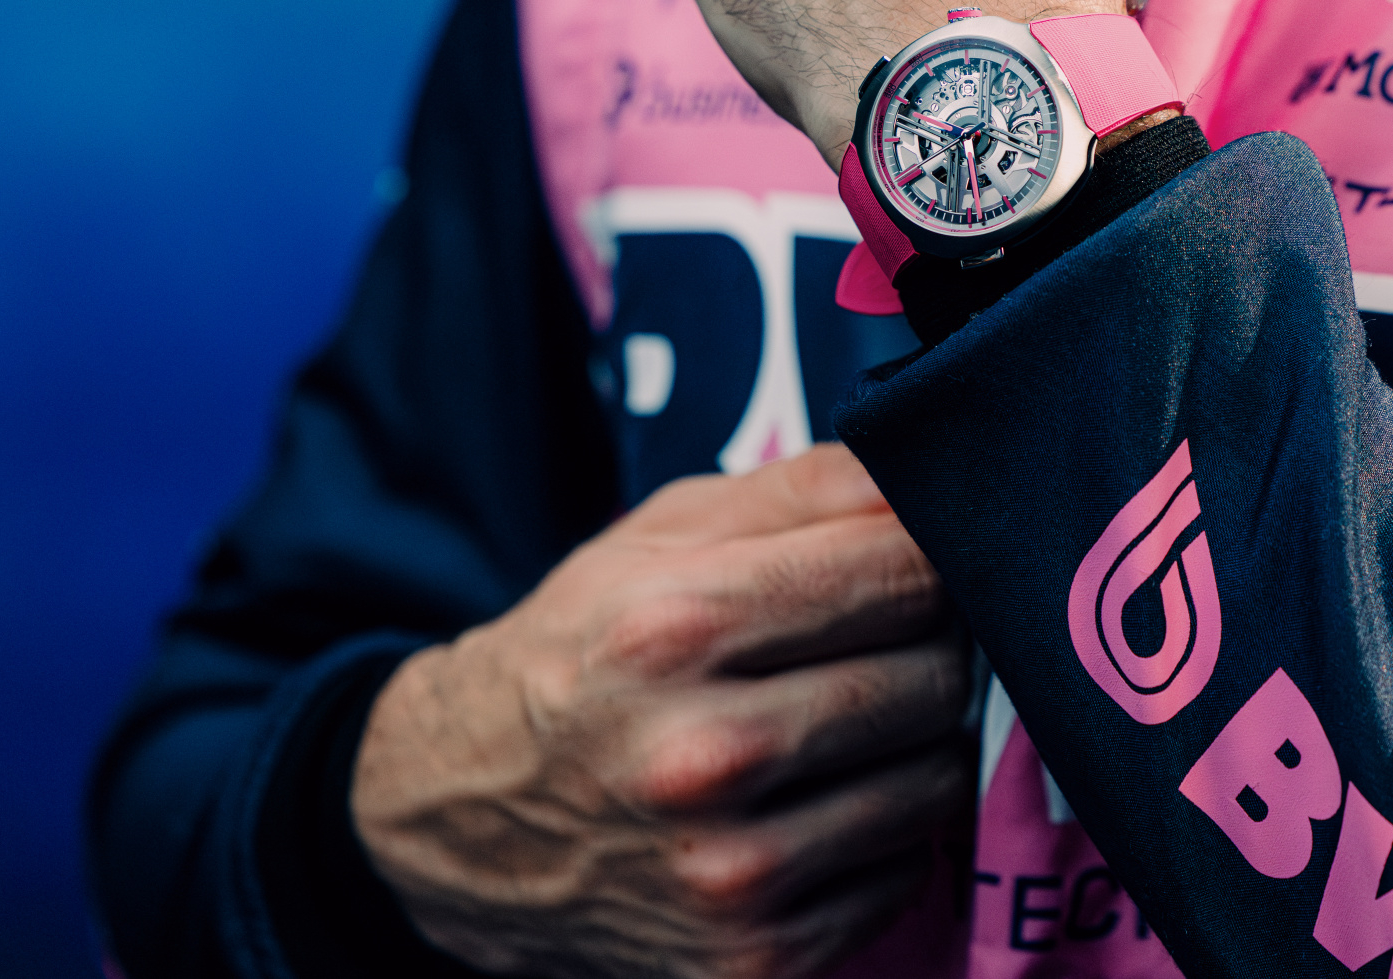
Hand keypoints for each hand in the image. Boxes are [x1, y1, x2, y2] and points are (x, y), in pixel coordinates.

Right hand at [351, 445, 971, 977]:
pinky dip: (881, 834)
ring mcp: (732, 874)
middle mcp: (705, 757)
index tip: (909, 558)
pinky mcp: (753, 960)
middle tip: (877, 640)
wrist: (455, 815)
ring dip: (914, 743)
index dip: (927, 554)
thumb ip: (808, 486)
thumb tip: (937, 462)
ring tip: (844, 720)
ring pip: (937, 780)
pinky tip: (815, 803)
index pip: (907, 572)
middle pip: (934, 675)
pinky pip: (904, 875)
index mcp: (676, 627)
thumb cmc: (582, 650)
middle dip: (927, 644)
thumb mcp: (663, 532)